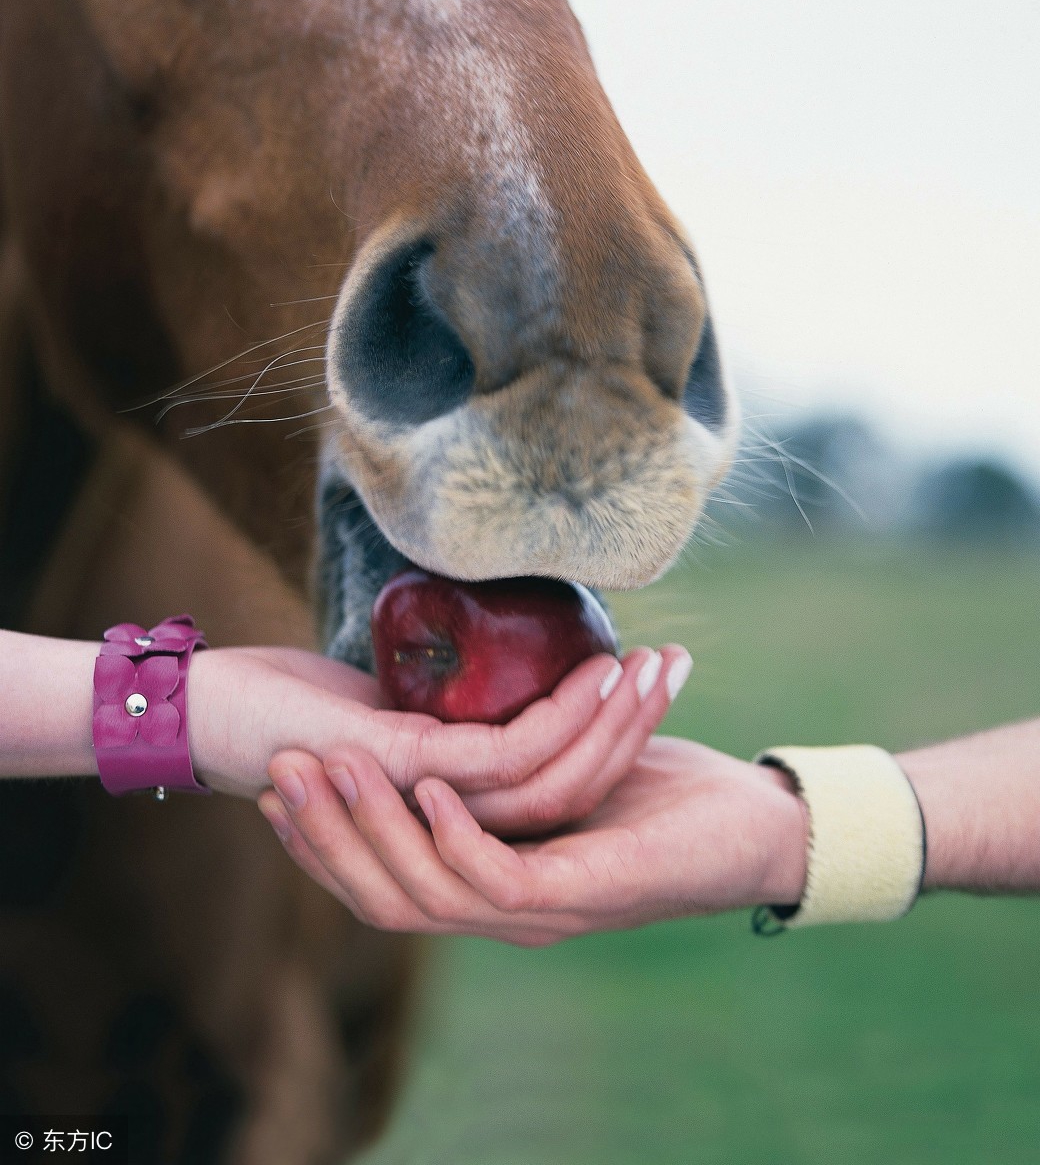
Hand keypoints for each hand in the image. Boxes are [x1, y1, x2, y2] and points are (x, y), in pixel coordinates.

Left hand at [190, 642, 685, 820]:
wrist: (207, 711)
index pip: (558, 794)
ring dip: (611, 720)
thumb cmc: (288, 705)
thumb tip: (487, 677)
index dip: (614, 743)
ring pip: (556, 782)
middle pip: (574, 794)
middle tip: (677, 668)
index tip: (656, 684)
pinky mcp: (413, 775)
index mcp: (449, 812)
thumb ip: (436, 714)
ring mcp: (434, 806)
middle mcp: (452, 825)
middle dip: (634, 729)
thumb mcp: (384, 708)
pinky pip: (508, 760)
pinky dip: (561, 717)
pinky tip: (596, 675)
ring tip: (651, 663)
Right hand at [257, 733, 808, 944]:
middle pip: (384, 897)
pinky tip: (424, 785)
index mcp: (492, 883)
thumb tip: (432, 708)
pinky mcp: (578, 895)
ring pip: (426, 891)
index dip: (322, 845)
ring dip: (372, 828)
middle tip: (278, 773)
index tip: (272, 789)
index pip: (383, 882)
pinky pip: (494, 878)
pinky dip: (451, 835)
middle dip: (324, 837)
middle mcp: (504, 910)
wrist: (751, 820)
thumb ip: (496, 759)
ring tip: (333, 765)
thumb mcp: (555, 766)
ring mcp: (539, 912)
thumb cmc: (655, 784)